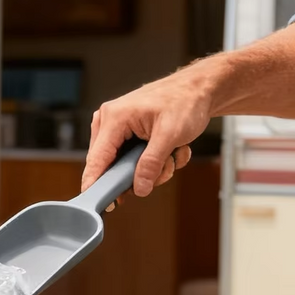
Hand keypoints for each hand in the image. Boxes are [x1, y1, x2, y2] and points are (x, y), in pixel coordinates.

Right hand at [82, 65, 214, 201]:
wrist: (199, 90)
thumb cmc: (185, 101)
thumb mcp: (170, 135)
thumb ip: (152, 163)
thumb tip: (139, 188)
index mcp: (113, 118)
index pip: (97, 159)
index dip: (95, 184)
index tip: (98, 204)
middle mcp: (110, 122)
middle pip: (112, 166)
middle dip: (140, 174)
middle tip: (164, 167)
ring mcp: (118, 129)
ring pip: (127, 167)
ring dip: (154, 168)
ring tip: (172, 154)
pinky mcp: (127, 134)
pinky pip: (136, 161)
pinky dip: (157, 161)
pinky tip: (172, 149)